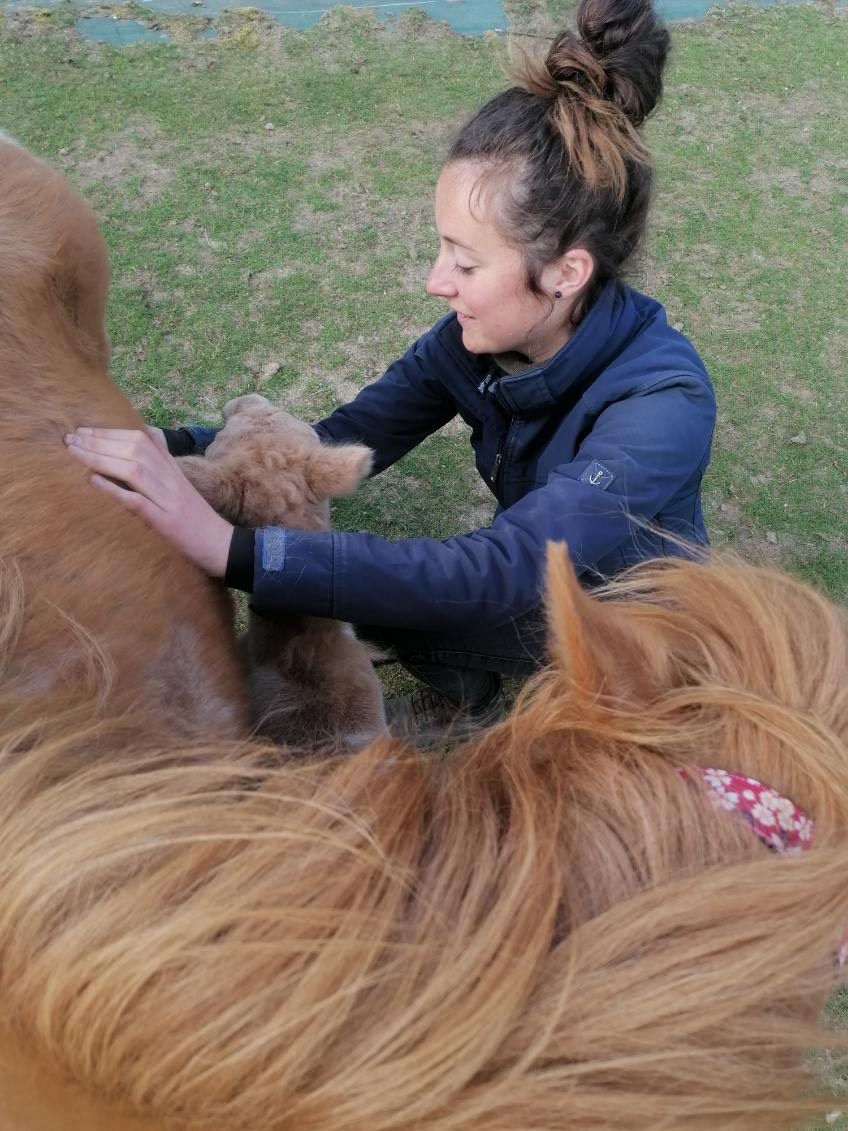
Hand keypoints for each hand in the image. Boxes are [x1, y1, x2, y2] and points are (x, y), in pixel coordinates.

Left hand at [64, 427, 232, 577]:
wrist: (221, 546)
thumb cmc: (196, 519)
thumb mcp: (179, 485)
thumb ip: (162, 463)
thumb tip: (142, 440)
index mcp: (172, 469)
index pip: (140, 440)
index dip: (110, 432)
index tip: (83, 431)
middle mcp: (170, 479)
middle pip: (134, 450)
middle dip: (100, 441)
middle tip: (70, 438)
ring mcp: (169, 500)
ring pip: (134, 470)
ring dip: (102, 459)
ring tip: (76, 454)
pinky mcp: (167, 522)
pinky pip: (139, 502)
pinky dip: (116, 490)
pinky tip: (95, 481)